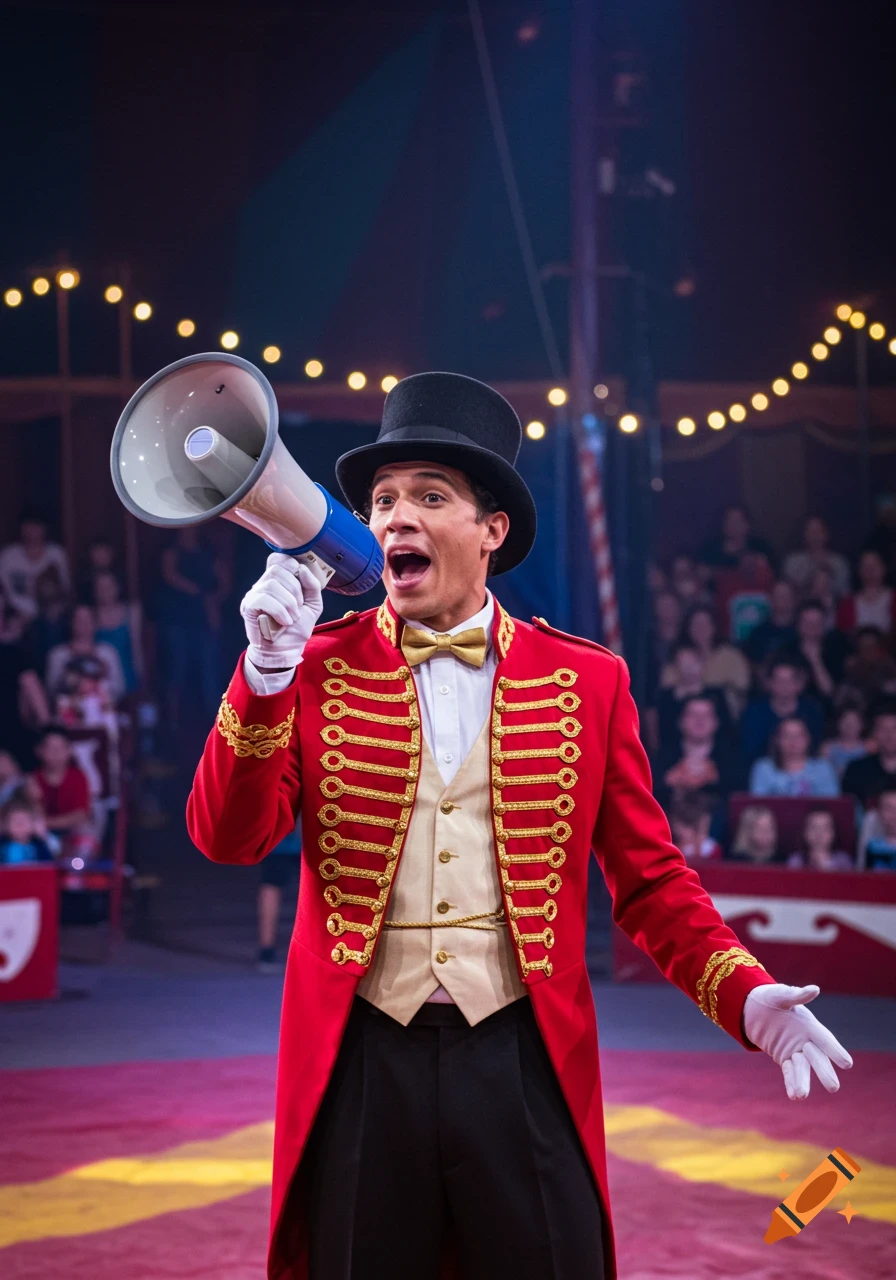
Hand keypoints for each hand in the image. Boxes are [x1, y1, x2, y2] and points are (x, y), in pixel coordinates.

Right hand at [241, 553, 323, 671]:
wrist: (286, 650)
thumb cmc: (298, 627)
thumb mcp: (313, 605)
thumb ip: (312, 586)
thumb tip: (302, 569)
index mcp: (279, 581)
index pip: (278, 559)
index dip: (290, 564)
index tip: (300, 581)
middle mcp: (264, 584)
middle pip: (277, 570)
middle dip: (294, 589)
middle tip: (299, 607)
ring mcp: (254, 594)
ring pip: (270, 584)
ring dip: (288, 603)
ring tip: (292, 618)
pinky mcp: (248, 607)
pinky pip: (262, 599)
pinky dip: (278, 610)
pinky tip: (284, 621)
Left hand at [743, 983, 852, 1099]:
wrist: (755, 1007)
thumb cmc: (772, 998)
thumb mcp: (781, 994)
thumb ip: (796, 995)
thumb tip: (814, 989)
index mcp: (809, 1025)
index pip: (825, 1039)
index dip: (835, 1051)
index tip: (847, 1064)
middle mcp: (806, 1040)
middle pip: (817, 1058)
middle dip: (823, 1071)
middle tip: (833, 1087)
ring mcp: (796, 1051)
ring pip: (802, 1068)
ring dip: (803, 1081)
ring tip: (802, 1095)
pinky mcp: (784, 1057)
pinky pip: (789, 1071)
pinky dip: (791, 1082)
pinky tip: (794, 1096)